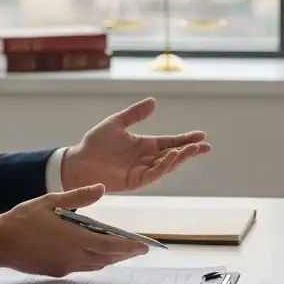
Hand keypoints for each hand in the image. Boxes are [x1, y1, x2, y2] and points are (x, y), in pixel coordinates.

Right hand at [0, 183, 149, 275]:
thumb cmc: (22, 219)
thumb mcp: (51, 200)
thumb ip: (78, 196)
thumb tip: (100, 188)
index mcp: (73, 237)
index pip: (110, 245)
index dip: (129, 246)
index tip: (144, 245)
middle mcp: (72, 256)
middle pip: (106, 258)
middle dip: (125, 254)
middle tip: (139, 249)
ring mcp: (64, 266)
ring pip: (95, 264)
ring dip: (111, 259)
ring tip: (123, 251)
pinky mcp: (56, 271)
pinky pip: (82, 267)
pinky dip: (94, 261)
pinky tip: (97, 254)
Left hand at [59, 97, 210, 191]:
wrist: (78, 161)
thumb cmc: (95, 143)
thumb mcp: (116, 122)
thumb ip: (135, 114)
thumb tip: (153, 101)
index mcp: (144, 144)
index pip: (170, 142)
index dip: (185, 139)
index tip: (201, 135)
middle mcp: (146, 158)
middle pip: (173, 154)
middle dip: (190, 150)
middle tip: (205, 146)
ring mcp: (142, 170)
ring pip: (167, 165)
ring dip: (180, 157)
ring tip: (192, 149)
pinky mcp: (135, 181)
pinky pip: (153, 174)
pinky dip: (164, 166)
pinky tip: (171, 156)